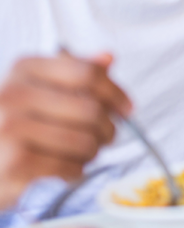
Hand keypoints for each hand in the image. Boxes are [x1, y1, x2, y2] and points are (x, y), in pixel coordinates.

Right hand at [0, 52, 131, 208]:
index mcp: (25, 69)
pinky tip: (70, 169)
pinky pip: (66, 165)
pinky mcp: (12, 163)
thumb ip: (75, 73)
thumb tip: (107, 57)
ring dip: (93, 151)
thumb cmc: (15, 125)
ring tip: (87, 153)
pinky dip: (76, 170)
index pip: (88, 73)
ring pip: (83, 140)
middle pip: (90, 108)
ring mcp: (9, 128)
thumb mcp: (40, 90)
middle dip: (108, 127)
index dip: (115, 92)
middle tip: (107, 137)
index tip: (128, 109)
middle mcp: (13, 94)